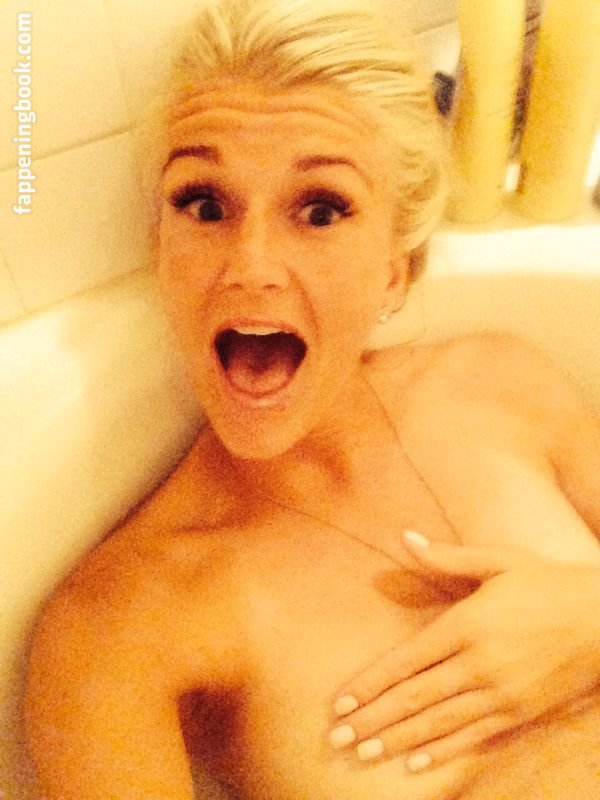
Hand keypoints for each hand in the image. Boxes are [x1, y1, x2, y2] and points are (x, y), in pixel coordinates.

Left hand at [329, 531, 599, 771]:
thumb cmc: (546, 583)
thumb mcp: (497, 560)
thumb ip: (447, 557)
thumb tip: (405, 536)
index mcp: (466, 624)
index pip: (405, 661)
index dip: (369, 684)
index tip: (340, 702)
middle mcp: (479, 663)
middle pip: (414, 698)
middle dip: (372, 719)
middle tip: (336, 738)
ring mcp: (501, 693)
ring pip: (438, 722)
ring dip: (397, 740)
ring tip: (363, 753)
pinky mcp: (521, 712)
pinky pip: (474, 736)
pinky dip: (443, 751)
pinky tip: (416, 763)